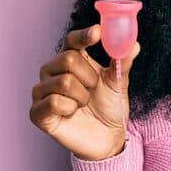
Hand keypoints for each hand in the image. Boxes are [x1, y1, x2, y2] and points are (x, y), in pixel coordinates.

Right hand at [29, 24, 140, 160]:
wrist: (107, 137)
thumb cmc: (109, 106)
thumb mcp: (119, 82)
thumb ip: (123, 62)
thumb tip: (133, 44)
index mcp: (71, 59)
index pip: (71, 40)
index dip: (84, 36)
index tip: (98, 33)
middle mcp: (52, 71)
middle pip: (68, 59)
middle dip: (89, 77)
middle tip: (93, 89)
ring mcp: (42, 91)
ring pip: (63, 81)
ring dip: (82, 96)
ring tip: (84, 103)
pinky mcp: (37, 112)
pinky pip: (53, 102)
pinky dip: (70, 108)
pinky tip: (72, 113)